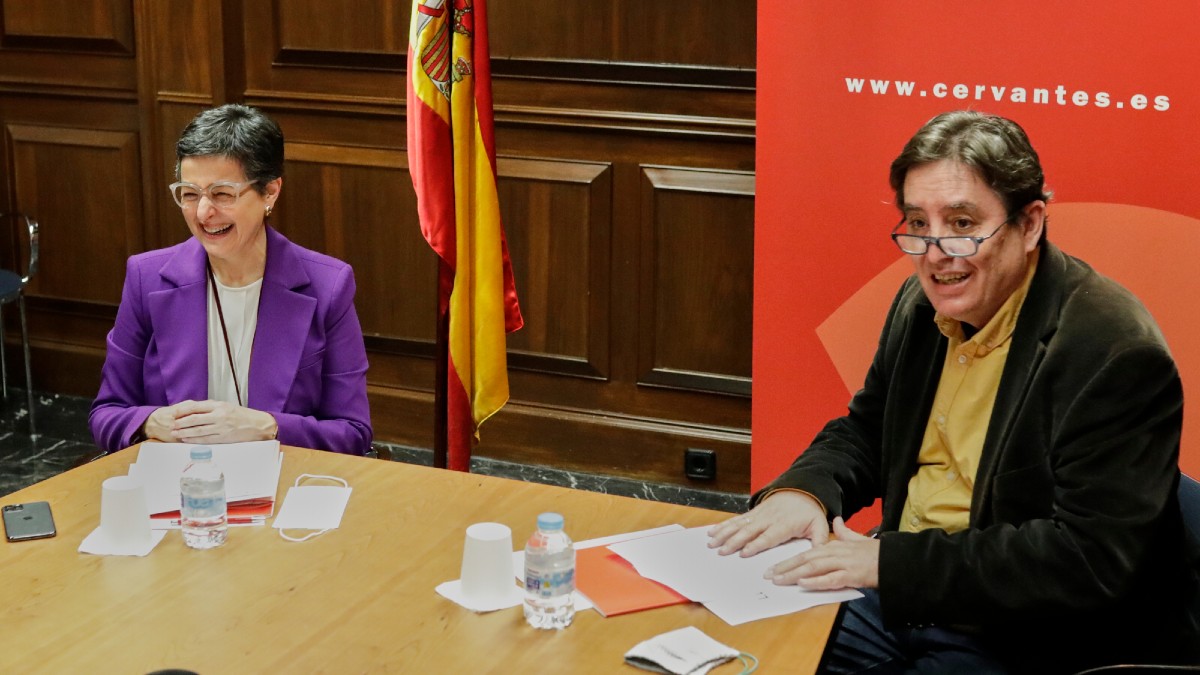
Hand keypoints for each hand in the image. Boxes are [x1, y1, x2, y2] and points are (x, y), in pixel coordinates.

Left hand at [142, 400, 277, 443]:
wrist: (258, 425)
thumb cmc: (242, 415)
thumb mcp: (226, 406)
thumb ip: (211, 408)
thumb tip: (192, 410)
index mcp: (219, 405)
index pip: (196, 407)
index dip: (182, 411)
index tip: (173, 414)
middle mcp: (219, 416)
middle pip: (195, 420)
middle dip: (181, 423)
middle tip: (171, 426)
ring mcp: (221, 428)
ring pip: (198, 431)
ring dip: (185, 433)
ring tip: (175, 434)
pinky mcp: (224, 438)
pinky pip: (206, 440)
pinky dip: (195, 440)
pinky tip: (187, 439)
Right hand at [707, 490, 830, 556]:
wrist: (801, 490)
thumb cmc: (809, 511)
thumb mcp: (819, 525)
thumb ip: (819, 540)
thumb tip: (818, 554)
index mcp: (785, 524)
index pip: (768, 536)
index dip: (756, 544)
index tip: (744, 552)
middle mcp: (769, 519)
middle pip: (749, 531)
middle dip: (734, 541)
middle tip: (722, 551)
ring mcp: (759, 515)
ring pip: (739, 524)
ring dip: (725, 533)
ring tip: (712, 542)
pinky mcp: (753, 513)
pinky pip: (737, 519)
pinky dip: (724, 525)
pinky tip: (713, 532)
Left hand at [765, 517, 878, 589]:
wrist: (894, 561)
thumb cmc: (875, 553)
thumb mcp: (857, 538)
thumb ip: (844, 531)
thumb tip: (836, 520)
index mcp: (834, 546)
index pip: (806, 553)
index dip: (788, 560)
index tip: (774, 568)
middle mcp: (835, 553)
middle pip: (805, 560)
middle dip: (785, 567)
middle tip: (768, 575)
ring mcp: (843, 564)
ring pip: (813, 568)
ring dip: (794, 574)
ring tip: (779, 580)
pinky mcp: (851, 576)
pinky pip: (830, 579)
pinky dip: (815, 581)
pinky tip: (803, 583)